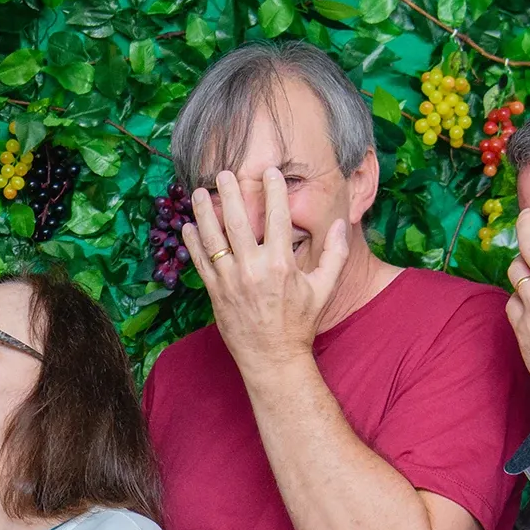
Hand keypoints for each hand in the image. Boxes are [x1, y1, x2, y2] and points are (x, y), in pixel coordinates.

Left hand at [181, 167, 350, 369]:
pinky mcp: (215, 292)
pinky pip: (200, 262)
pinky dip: (192, 242)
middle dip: (230, 193)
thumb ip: (335, 255)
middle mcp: (253, 269)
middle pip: (238, 221)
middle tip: (224, 172)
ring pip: (212, 238)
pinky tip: (188, 225)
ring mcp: (230, 280)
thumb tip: (342, 225)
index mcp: (280, 264)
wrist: (272, 358)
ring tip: (198, 191)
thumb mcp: (323, 289)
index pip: (277, 217)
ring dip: (204, 212)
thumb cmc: (298, 323)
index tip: (269, 171)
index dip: (273, 191)